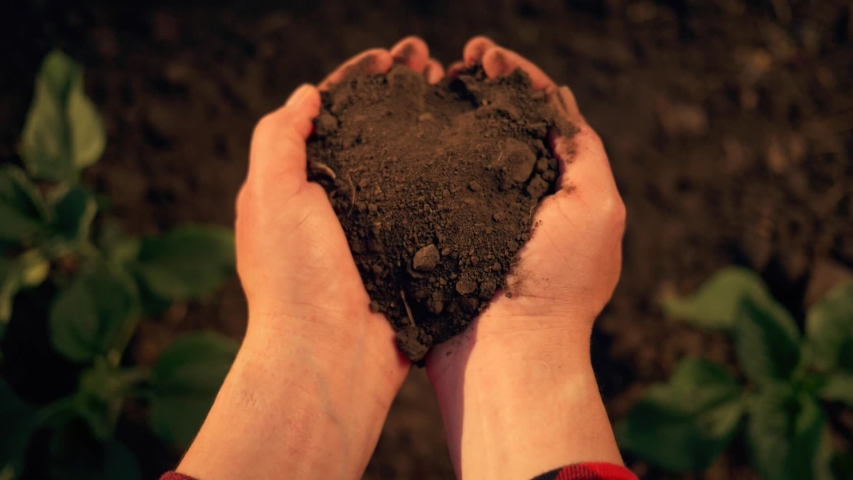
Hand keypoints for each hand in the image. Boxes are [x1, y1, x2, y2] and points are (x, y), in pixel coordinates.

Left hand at [177, 37, 440, 479]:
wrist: (333, 359)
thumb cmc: (295, 281)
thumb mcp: (271, 198)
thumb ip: (279, 139)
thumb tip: (307, 95)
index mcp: (295, 188)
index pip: (326, 116)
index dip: (356, 81)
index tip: (389, 58)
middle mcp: (332, 207)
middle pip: (368, 134)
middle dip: (397, 97)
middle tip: (431, 67)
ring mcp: (372, 232)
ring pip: (402, 166)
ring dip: (424, 131)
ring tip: (453, 98)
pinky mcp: (404, 257)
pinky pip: (427, 207)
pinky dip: (444, 179)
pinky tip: (467, 156)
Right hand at [426, 37, 626, 479]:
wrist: (507, 350)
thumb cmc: (560, 283)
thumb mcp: (599, 209)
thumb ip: (585, 153)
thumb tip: (558, 103)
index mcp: (553, 185)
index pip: (535, 113)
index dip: (514, 77)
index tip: (487, 55)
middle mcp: (511, 194)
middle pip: (494, 122)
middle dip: (477, 85)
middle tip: (457, 62)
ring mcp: (469, 212)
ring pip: (455, 147)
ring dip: (443, 109)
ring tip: (427, 80)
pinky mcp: (434, 230)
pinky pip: (422, 181)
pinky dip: (414, 149)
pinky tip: (403, 125)